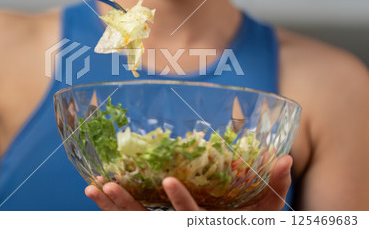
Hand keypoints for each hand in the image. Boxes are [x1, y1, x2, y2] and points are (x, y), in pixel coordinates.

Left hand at [85, 155, 292, 210]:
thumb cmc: (248, 226)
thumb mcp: (265, 212)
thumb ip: (275, 186)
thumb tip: (287, 156)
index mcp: (206, 224)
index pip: (194, 217)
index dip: (181, 202)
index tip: (168, 181)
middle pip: (153, 222)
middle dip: (129, 205)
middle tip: (108, 185)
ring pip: (136, 224)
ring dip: (112, 209)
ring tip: (92, 189)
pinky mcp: (157, 228)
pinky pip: (131, 224)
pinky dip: (112, 212)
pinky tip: (97, 198)